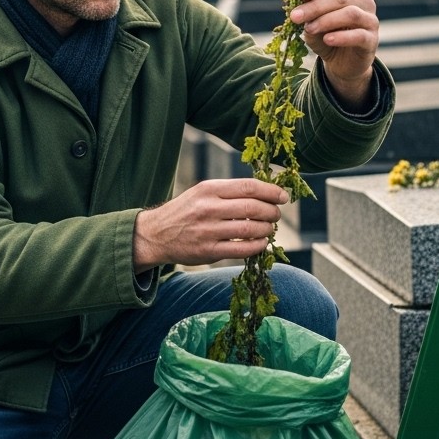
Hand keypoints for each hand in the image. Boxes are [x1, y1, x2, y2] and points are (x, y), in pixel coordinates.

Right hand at [132, 179, 286, 270]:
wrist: (155, 234)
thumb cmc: (185, 210)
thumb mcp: (202, 192)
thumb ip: (229, 191)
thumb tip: (265, 191)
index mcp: (209, 189)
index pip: (249, 187)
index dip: (271, 191)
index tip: (283, 196)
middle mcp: (208, 208)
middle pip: (253, 207)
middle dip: (272, 212)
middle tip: (276, 214)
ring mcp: (208, 231)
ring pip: (250, 229)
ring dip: (267, 229)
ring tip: (268, 229)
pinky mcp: (208, 251)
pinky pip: (242, 249)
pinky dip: (258, 246)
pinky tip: (261, 243)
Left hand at [289, 0, 378, 111]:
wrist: (342, 64)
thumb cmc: (327, 38)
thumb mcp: (313, 25)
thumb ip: (308, 17)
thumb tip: (299, 11)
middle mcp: (364, 3)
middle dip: (315, 6)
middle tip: (295, 16)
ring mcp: (371, 21)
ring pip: (351, 14)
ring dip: (326, 20)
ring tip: (310, 29)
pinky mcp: (372, 40)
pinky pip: (359, 35)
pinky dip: (341, 37)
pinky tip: (327, 39)